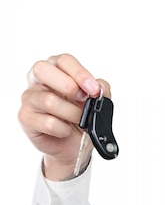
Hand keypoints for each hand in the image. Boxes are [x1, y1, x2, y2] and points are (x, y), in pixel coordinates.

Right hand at [18, 54, 110, 180]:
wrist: (75, 143)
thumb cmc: (81, 116)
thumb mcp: (96, 100)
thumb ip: (100, 90)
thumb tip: (100, 88)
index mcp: (56, 69)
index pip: (63, 60)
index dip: (80, 73)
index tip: (94, 89)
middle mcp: (38, 80)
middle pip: (42, 69)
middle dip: (68, 85)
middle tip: (84, 100)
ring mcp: (29, 98)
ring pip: (49, 100)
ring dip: (72, 113)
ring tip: (80, 120)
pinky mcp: (25, 117)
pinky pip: (47, 122)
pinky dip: (63, 129)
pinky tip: (66, 130)